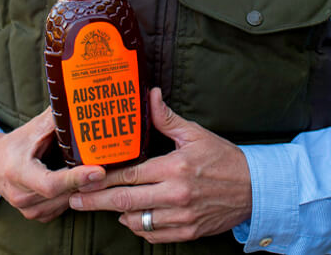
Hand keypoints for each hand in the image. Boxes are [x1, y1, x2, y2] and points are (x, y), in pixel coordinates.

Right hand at [0, 106, 105, 221]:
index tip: (98, 170)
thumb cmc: (15, 145)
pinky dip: (76, 195)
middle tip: (110, 166)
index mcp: (18, 173)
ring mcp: (29, 210)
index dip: (76, 178)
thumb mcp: (32, 129)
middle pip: (64, 194)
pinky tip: (83, 181)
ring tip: (100, 172)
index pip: (51, 183)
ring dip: (85, 189)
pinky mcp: (37, 216)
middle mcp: (22, 196)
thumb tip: (78, 102)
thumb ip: (55, 119)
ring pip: (67, 202)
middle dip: (88, 181)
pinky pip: (64, 207)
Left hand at [69, 87, 251, 242]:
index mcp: (175, 168)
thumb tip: (150, 96)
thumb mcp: (196, 134)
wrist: (255, 189)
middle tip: (75, 201)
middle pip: (125, 201)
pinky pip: (154, 235)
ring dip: (118, 215)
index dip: (103, 178)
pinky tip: (133, 218)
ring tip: (105, 206)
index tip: (84, 178)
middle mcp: (176, 195)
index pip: (130, 175)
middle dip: (96, 202)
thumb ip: (167, 118)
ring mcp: (182, 216)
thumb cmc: (224, 158)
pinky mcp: (188, 232)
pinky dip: (139, 228)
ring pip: (137, 221)